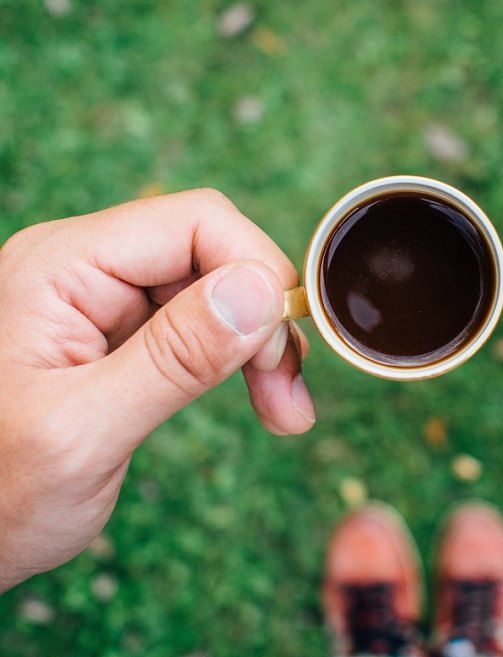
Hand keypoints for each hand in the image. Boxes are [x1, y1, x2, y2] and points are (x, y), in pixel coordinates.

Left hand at [0, 188, 315, 592]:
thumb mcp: (84, 433)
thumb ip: (174, 359)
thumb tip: (262, 291)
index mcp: (61, 267)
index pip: (194, 222)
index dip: (255, 272)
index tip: (277, 352)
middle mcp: (84, 267)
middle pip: (213, 252)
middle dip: (264, 318)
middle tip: (287, 396)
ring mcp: (102, 300)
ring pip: (218, 288)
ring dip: (261, 345)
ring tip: (284, 411)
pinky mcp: (121, 335)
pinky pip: (201, 325)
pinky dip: (240, 361)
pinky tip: (264, 401)